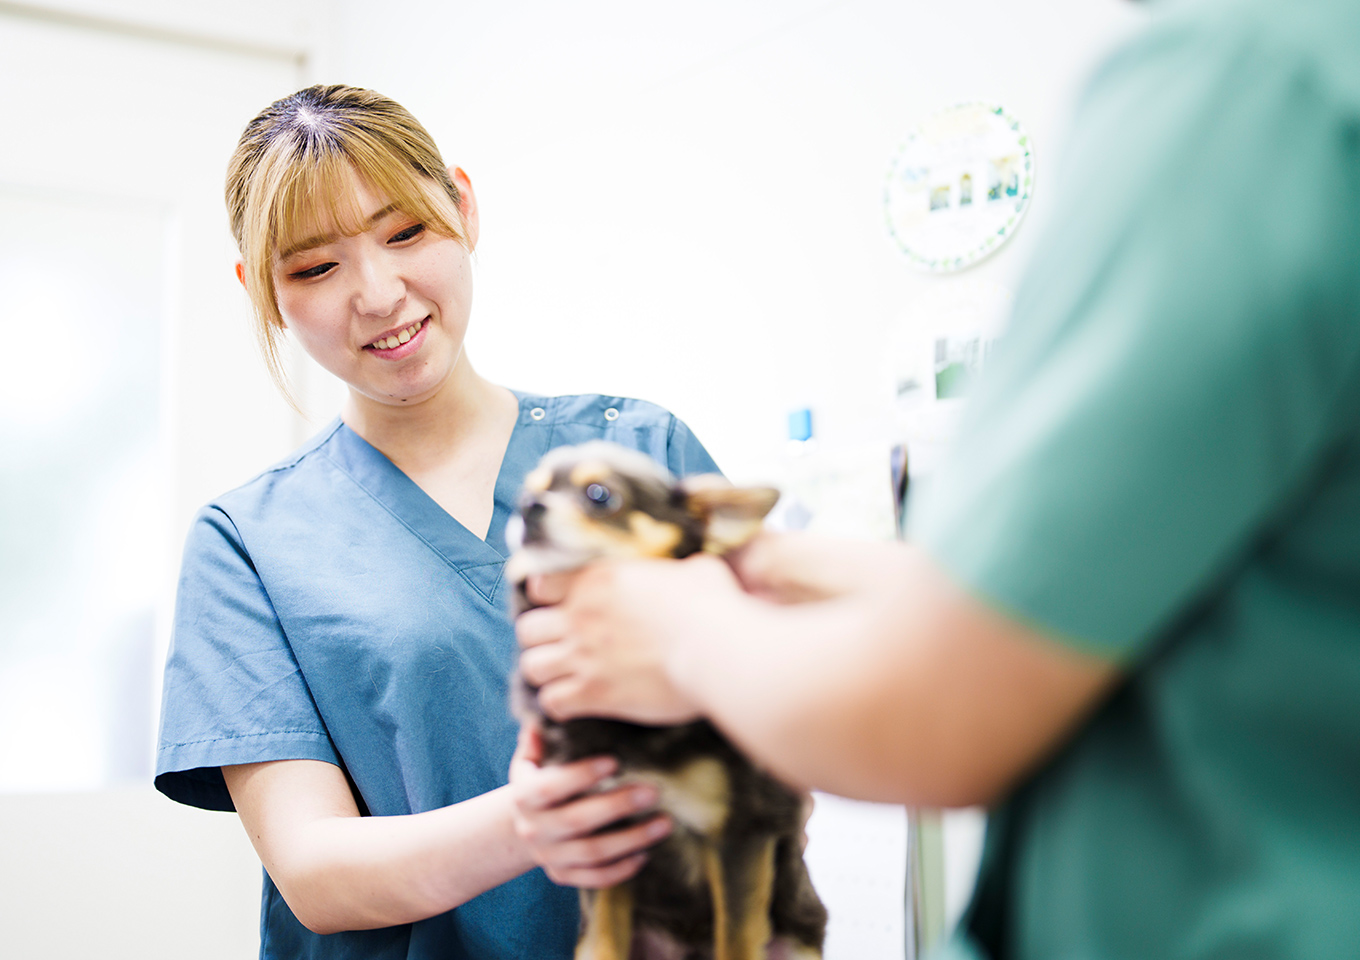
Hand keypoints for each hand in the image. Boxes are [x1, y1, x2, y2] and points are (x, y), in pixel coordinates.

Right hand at [508, 725, 671, 887]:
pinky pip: (594, 879)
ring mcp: (549, 856)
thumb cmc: (538, 781)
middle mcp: (534, 828)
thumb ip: (539, 737)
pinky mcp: (563, 876)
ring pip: (592, 853)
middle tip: (654, 791)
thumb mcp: (530, 760)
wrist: (520, 826)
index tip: (615, 761)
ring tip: (664, 823)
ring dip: (631, 840)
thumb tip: (550, 706)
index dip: (581, 775)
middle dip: (617, 805)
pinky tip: (646, 855)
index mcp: (524, 796)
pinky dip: (620, 870)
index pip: (550, 786)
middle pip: (576, 821)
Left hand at [515, 556, 742, 723]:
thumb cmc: (712, 607)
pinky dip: (560, 706)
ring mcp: (583, 655)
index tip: (562, 608)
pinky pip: (552, 703)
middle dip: (541, 640)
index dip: (547, 598)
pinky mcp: (593, 693)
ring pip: (531, 667)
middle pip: (527, 630)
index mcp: (599, 579)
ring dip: (546, 674)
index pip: (540, 585)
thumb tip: (696, 571)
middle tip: (563, 647)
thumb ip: (680, 570)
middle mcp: (581, 615)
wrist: (717, 650)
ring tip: (566, 678)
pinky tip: (577, 705)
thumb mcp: (696, 570)